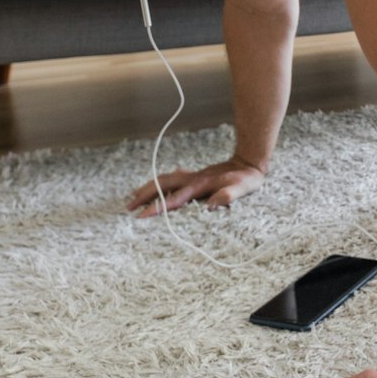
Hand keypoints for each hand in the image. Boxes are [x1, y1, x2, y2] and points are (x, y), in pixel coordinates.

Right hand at [125, 156, 264, 217]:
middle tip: (128, 207)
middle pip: (162, 185)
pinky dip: (160, 183)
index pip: (174, 199)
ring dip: (148, 187)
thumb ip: (228, 196)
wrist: (248, 162)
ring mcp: (192, 176)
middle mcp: (193, 179)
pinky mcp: (194, 176)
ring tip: (133, 197)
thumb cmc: (246, 179)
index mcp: (201, 185)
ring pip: (164, 179)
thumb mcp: (242, 189)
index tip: (142, 215)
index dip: (158, 207)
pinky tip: (154, 187)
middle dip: (144, 195)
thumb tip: (212, 204)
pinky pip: (172, 178)